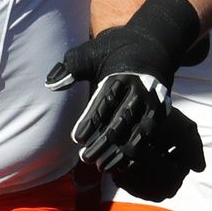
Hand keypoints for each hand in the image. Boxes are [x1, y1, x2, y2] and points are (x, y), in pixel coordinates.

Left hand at [48, 23, 202, 189]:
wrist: (156, 44)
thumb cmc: (118, 47)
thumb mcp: (93, 51)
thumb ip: (71, 68)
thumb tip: (51, 83)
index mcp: (121, 75)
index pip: (104, 102)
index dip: (91, 122)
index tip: (77, 138)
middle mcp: (140, 90)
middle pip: (120, 122)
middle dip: (102, 142)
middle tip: (85, 158)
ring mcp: (153, 103)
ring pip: (136, 134)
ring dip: (118, 153)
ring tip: (100, 166)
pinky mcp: (160, 112)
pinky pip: (148, 138)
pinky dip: (134, 153)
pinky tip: (119, 165)